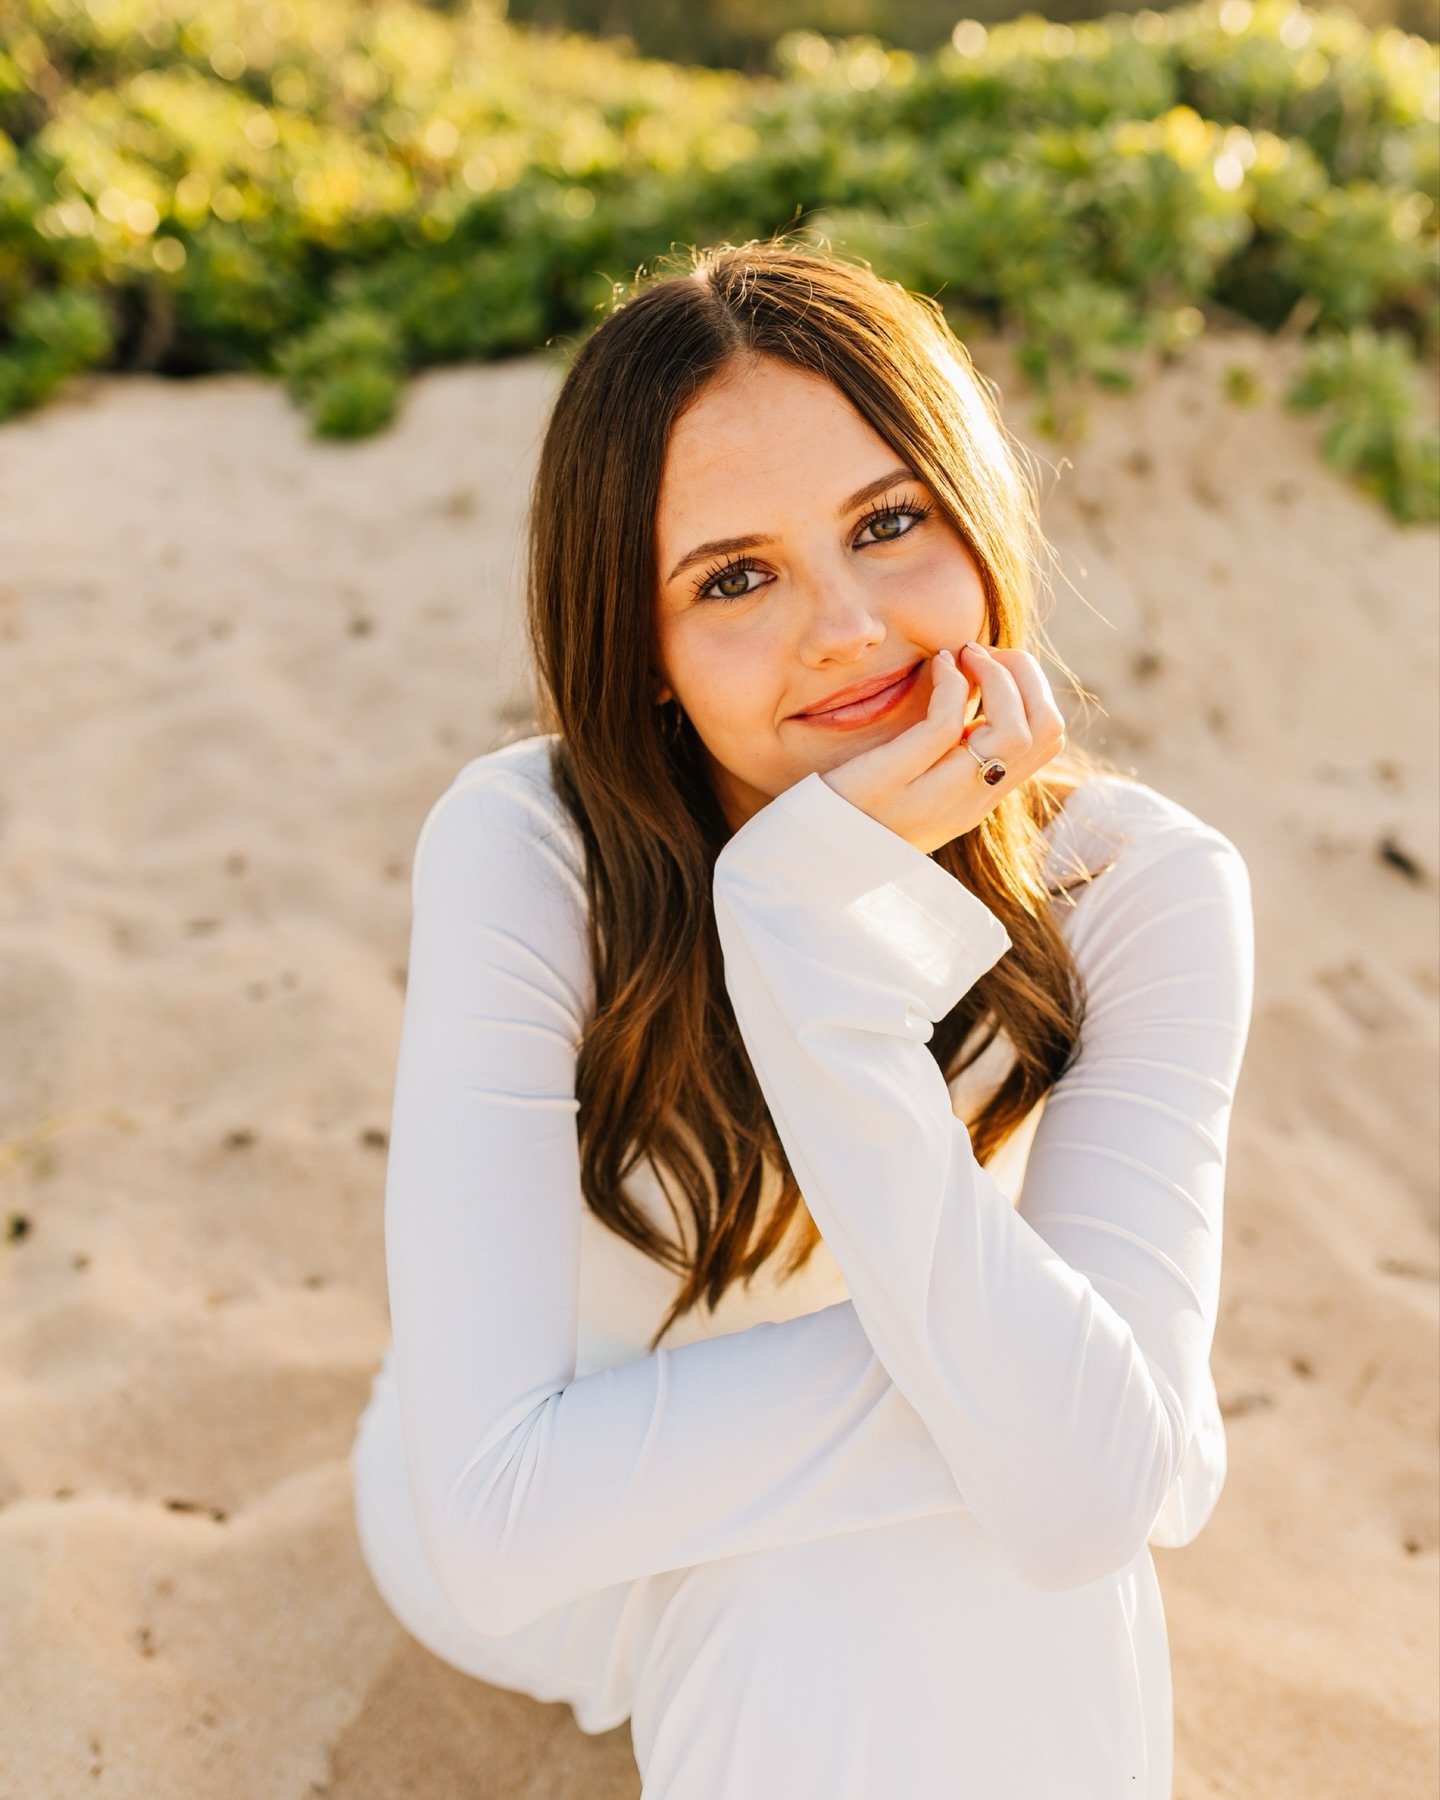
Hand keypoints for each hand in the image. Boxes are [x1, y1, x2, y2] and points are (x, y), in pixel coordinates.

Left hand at [818, 642, 1066, 855]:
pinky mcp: (888, 784)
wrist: (807, 855)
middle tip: (983, 653)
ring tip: (961, 655)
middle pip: (1045, 731)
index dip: (1034, 688)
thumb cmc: (856, 806)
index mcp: (978, 800)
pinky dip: (951, 682)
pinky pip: (944, 726)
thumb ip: (949, 751)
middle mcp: (966, 804)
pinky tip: (935, 667)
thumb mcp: (917, 783)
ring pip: (1011, 731)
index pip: (1048, 741)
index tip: (995, 666)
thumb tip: (978, 687)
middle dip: (1025, 674)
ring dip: (995, 673)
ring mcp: (931, 799)